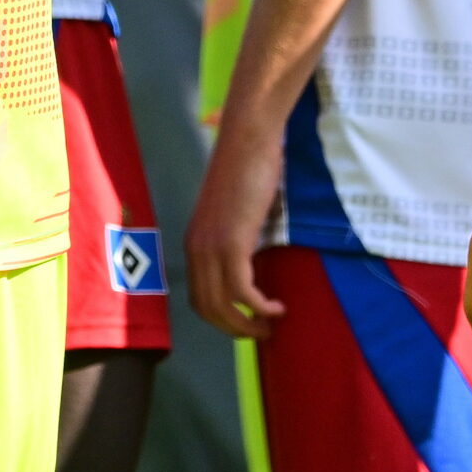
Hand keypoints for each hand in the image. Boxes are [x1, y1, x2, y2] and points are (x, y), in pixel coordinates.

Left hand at [186, 122, 285, 339]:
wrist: (248, 139)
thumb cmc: (246, 165)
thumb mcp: (234, 209)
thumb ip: (235, 234)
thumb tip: (252, 257)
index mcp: (195, 242)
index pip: (198, 297)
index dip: (221, 317)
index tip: (246, 321)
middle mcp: (197, 249)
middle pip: (208, 309)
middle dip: (234, 328)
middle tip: (261, 332)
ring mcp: (212, 247)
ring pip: (223, 306)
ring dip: (247, 324)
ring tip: (270, 326)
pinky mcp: (233, 243)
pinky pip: (243, 291)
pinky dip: (260, 306)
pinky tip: (276, 308)